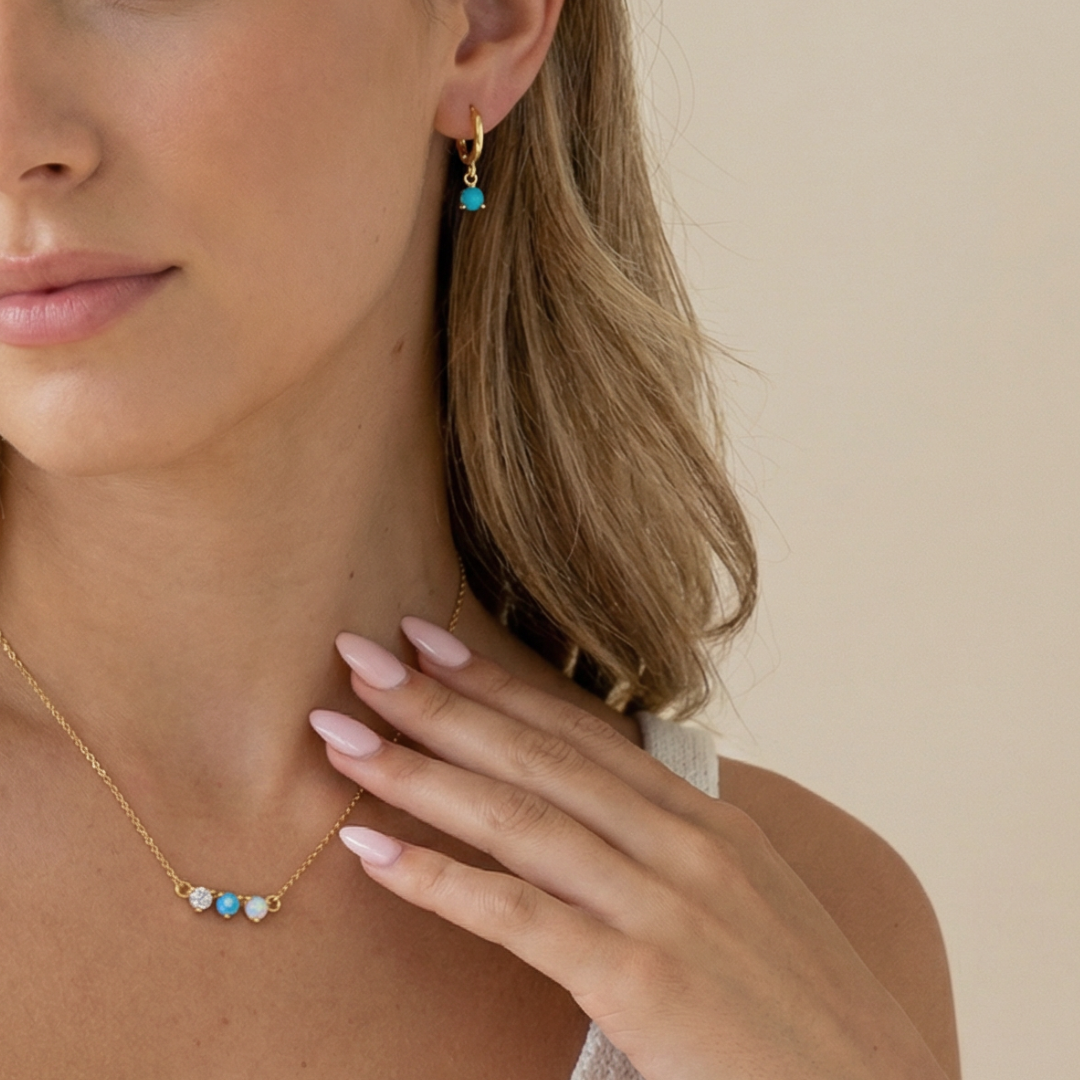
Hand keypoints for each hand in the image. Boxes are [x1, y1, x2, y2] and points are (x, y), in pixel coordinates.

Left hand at [309, 618, 946, 1079]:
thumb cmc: (800, 1013)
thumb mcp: (746, 903)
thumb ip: (674, 850)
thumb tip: (602, 815)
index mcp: (708, 818)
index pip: (583, 731)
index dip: (498, 681)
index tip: (430, 640)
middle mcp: (686, 842)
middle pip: (539, 756)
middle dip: (442, 702)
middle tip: (359, 657)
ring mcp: (667, 904)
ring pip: (520, 819)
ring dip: (420, 772)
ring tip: (340, 738)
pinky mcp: (644, 978)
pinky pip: (520, 916)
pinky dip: (440, 880)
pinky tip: (372, 855)